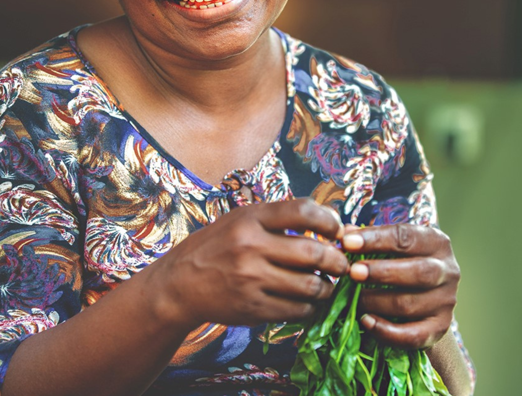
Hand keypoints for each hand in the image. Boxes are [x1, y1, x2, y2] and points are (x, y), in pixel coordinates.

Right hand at [145, 198, 348, 329]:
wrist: (179, 285)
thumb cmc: (219, 246)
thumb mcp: (242, 220)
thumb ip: (281, 218)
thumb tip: (332, 219)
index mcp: (250, 219)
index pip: (303, 211)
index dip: (330, 221)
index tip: (338, 231)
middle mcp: (250, 247)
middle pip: (313, 253)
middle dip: (337, 261)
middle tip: (343, 265)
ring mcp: (251, 280)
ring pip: (310, 285)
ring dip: (327, 287)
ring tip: (328, 285)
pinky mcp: (251, 308)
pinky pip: (296, 310)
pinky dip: (310, 307)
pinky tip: (310, 302)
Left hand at [342, 224, 459, 349]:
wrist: (428, 299)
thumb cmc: (405, 264)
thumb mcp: (394, 248)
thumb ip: (372, 240)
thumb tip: (345, 235)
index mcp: (437, 243)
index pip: (407, 238)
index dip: (376, 239)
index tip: (347, 242)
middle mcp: (448, 271)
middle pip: (418, 271)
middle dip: (381, 272)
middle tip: (353, 272)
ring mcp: (446, 301)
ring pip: (410, 304)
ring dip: (377, 301)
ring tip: (353, 299)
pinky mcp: (440, 328)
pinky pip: (412, 335)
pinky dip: (386, 331)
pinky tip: (366, 321)